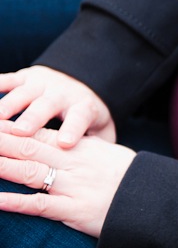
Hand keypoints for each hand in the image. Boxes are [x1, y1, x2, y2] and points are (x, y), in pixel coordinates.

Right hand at [0, 66, 115, 147]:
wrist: (82, 80)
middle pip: (47, 106)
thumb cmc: (86, 116)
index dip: (73, 130)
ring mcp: (42, 84)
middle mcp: (61, 94)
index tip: (66, 143)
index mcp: (82, 108)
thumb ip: (97, 147)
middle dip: (33, 118)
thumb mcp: (99, 130)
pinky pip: (8, 80)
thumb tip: (98, 170)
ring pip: (24, 94)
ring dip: (8, 105)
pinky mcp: (25, 77)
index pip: (79, 119)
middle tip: (20, 131)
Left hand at [0, 121, 133, 237]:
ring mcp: (71, 186)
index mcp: (80, 147)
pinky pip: (39, 205)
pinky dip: (15, 202)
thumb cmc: (130, 177)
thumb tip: (60, 142)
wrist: (153, 200)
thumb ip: (82, 148)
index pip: (39, 134)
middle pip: (28, 147)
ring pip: (28, 172)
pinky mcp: (73, 210)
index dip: (11, 129)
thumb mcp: (107, 154)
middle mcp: (73, 163)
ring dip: (0, 166)